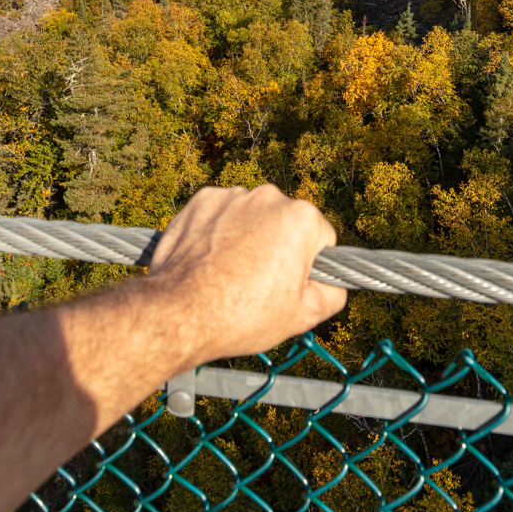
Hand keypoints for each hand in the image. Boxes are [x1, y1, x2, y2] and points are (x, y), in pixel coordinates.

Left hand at [147, 184, 346, 364]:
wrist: (179, 313)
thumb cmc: (243, 315)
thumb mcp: (304, 316)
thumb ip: (333, 294)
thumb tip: (333, 283)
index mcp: (301, 217)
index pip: (320, 239)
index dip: (308, 266)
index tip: (288, 284)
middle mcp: (268, 196)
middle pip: (285, 223)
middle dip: (277, 247)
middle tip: (258, 283)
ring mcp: (231, 196)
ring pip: (251, 217)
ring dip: (246, 237)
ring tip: (230, 274)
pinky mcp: (201, 200)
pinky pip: (220, 214)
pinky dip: (218, 231)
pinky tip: (210, 260)